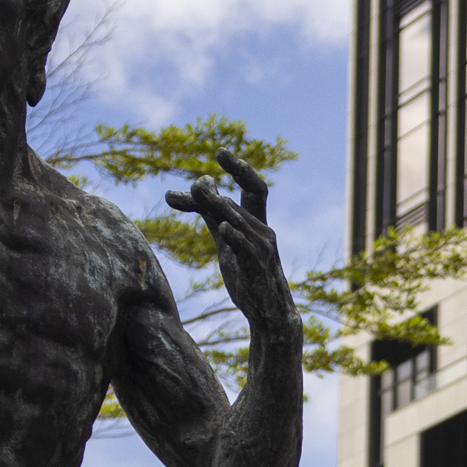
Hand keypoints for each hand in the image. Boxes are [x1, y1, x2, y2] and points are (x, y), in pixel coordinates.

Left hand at [166, 149, 290, 327]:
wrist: (270, 314)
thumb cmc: (249, 274)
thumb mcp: (226, 240)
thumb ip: (213, 213)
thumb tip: (200, 182)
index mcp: (257, 223)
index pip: (254, 188)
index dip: (240, 169)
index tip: (221, 152)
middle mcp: (264, 232)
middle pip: (241, 202)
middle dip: (217, 192)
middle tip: (197, 183)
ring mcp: (262, 252)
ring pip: (241, 222)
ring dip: (221, 207)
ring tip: (200, 192)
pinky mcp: (257, 272)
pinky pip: (247, 250)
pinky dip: (236, 237)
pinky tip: (224, 227)